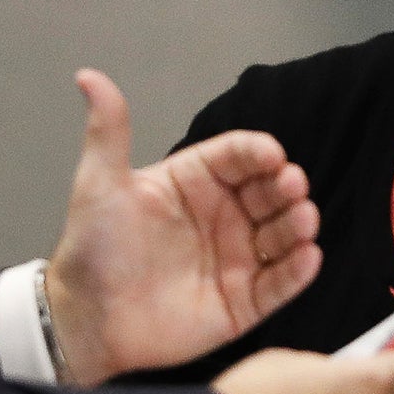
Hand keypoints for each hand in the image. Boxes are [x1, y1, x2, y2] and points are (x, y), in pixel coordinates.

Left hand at [44, 70, 321, 385]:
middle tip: (292, 185)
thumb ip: (107, 131)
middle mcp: (223, 216)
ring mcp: (236, 259)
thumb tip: (89, 76)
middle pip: (268, 192)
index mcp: (195, 182)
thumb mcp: (99, 183)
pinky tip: (308, 257)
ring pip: (281, 236)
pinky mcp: (243, 302)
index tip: (270, 154)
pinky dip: (297, 271)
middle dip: (286, 186)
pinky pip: (279, 284)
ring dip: (297, 225)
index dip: (257, 153)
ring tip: (303, 219)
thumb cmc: (92, 248)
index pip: (238, 156)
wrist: (86, 318)